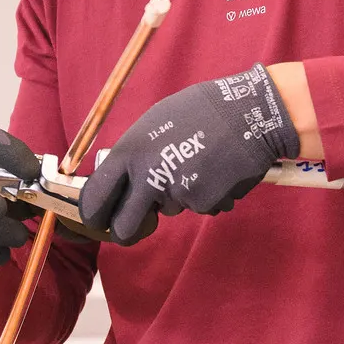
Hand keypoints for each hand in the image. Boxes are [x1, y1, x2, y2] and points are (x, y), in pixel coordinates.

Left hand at [78, 64, 300, 245]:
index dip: (94, 215)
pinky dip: (205, 195)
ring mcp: (175, 191)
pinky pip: (196, 206)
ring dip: (178, 195)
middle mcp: (147, 175)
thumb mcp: (153, 124)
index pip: (95, 198)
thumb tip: (119, 182)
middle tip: (139, 224)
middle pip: (124, 227)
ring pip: (167, 210)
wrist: (249, 113)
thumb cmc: (200, 112)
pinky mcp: (202, 202)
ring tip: (197, 163)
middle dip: (128, 231)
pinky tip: (215, 170)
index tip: (99, 221)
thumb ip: (134, 156)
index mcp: (129, 152)